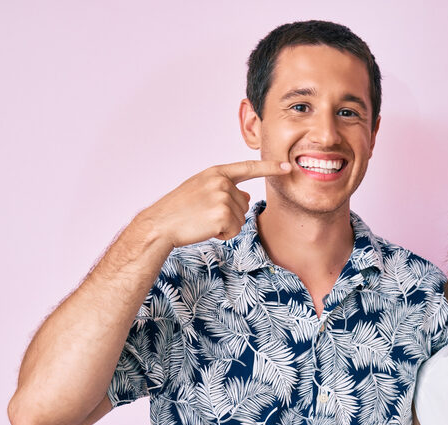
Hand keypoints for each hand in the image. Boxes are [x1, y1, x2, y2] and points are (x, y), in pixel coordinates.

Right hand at [137, 160, 290, 247]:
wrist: (160, 224)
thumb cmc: (179, 209)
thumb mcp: (202, 191)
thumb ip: (225, 189)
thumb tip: (247, 195)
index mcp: (216, 172)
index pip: (248, 168)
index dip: (270, 167)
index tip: (287, 167)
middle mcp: (221, 181)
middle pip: (244, 204)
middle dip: (229, 215)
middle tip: (203, 215)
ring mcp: (222, 197)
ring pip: (241, 218)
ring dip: (225, 225)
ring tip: (203, 221)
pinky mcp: (222, 214)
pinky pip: (234, 230)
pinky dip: (223, 234)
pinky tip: (205, 229)